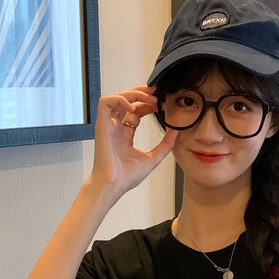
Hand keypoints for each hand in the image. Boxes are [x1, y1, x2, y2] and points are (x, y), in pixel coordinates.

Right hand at [88, 85, 177, 206]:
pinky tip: (133, 107)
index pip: (136, 111)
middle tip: (156, 94)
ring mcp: (108, 125)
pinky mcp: (102, 124)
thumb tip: (176, 131)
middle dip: (141, 93)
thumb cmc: (127, 176)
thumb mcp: (153, 158)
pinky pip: (105, 102)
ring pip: (116, 98)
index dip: (148, 105)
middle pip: (127, 101)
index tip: (162, 105)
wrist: (113, 185)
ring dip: (133, 94)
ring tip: (148, 99)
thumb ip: (165, 145)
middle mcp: (116, 127)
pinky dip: (119, 100)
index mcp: (126, 134)